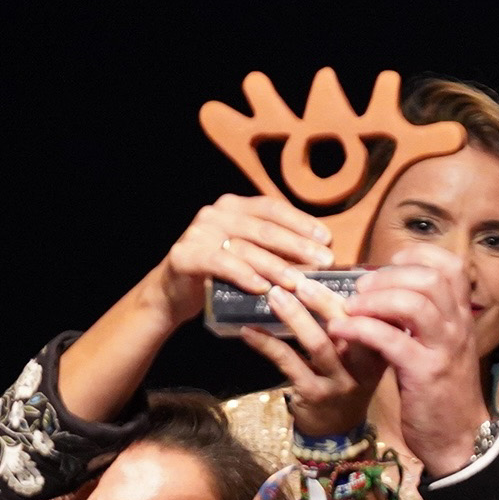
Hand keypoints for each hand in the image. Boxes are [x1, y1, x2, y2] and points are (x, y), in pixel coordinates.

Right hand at [145, 195, 334, 328]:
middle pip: (264, 228)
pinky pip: (220, 263)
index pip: (273, 208)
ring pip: (245, 247)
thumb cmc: (217, 275)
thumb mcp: (247, 256)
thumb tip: (317, 256)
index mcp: (234, 207)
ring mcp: (199, 232)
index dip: (301, 222)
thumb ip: (273, 249)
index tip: (327, 239)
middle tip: (323, 261)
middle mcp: (216, 213)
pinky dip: (243, 275)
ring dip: (275, 265)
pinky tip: (262, 287)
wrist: (171, 293)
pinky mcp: (186, 255)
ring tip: (298, 281)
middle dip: (297, 245)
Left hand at [239, 278, 385, 436]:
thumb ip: (352, 323)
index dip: (350, 292)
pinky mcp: (314, 394)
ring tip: (274, 295)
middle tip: (298, 278)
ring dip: (293, 316)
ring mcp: (341, 382)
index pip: (370, 313)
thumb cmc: (344, 382)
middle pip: (348, 324)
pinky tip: (249, 331)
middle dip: (321, 298)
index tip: (326, 270)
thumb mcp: (360, 355)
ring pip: (319, 343)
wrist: (337, 431)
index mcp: (380, 348)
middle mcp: (365, 366)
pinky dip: (267, 344)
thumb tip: (324, 278)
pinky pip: (289, 363)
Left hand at [327, 245, 488, 476]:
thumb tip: (387, 293)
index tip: (389, 264)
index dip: (417, 255)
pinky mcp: (424, 373)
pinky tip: (341, 331)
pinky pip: (390, 340)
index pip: (451, 266)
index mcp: (460, 317)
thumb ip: (421, 320)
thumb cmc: (441, 392)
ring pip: (413, 304)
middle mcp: (457, 327)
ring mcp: (443, 349)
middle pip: (430, 278)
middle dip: (389, 275)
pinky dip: (361, 329)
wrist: (459, 437)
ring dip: (374, 300)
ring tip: (349, 307)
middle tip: (361, 288)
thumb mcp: (439, 348)